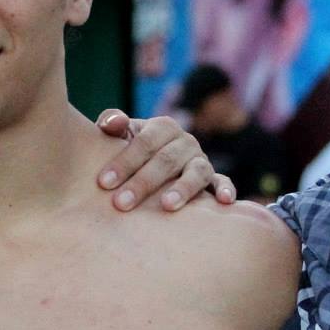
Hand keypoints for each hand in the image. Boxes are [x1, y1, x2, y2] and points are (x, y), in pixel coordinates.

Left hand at [92, 110, 235, 210]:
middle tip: (122, 204)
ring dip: (183, 188)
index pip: (144, 143)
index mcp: (162, 127)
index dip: (124, 161)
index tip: (103, 183)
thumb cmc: (128, 152)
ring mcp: (200, 161)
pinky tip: (224, 201)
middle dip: (143, 182)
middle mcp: (185, 142)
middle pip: (166, 160)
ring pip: (196, 172)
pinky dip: (226, 189)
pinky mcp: (213, 180)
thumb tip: (113, 123)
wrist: (149, 166)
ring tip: (167, 206)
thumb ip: (111, 124)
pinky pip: (222, 182)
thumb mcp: (119, 136)